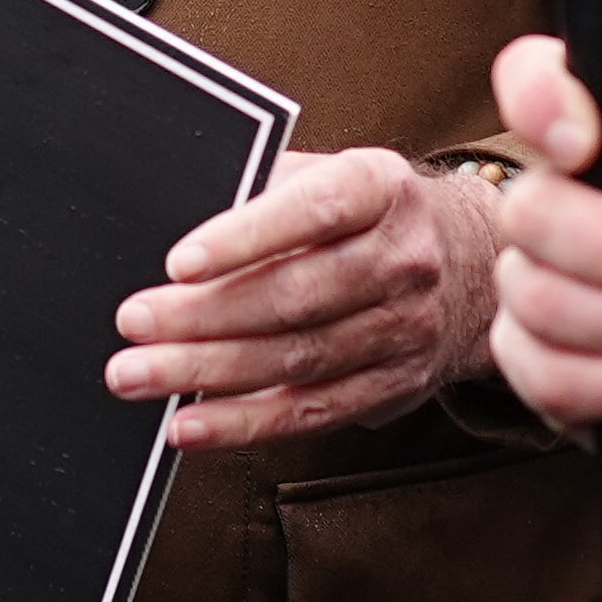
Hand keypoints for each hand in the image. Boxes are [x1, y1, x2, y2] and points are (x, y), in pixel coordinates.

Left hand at [105, 144, 501, 448]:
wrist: (468, 265)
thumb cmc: (363, 214)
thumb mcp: (329, 175)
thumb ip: (264, 191)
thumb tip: (169, 227)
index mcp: (382, 187)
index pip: (314, 210)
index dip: (246, 237)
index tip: (178, 262)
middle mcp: (404, 258)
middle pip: (298, 296)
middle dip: (204, 316)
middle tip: (132, 323)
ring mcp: (407, 327)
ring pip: (299, 359)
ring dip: (208, 373)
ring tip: (137, 374)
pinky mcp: (396, 385)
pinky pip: (312, 412)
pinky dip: (244, 424)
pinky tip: (188, 426)